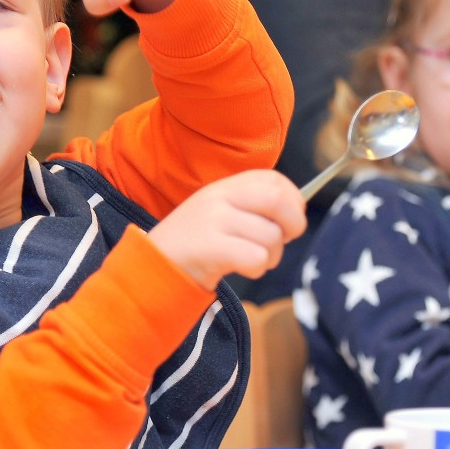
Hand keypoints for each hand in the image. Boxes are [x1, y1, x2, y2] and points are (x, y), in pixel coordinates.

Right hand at [147, 170, 306, 290]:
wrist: (153, 266)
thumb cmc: (195, 244)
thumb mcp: (219, 212)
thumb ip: (251, 206)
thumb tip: (296, 211)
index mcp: (225, 186)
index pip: (273, 179)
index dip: (293, 200)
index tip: (290, 219)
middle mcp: (219, 197)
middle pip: (277, 200)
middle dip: (294, 224)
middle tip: (284, 240)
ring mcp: (214, 221)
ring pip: (271, 236)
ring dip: (272, 256)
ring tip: (253, 260)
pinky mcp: (210, 248)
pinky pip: (256, 257)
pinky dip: (257, 268)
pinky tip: (242, 269)